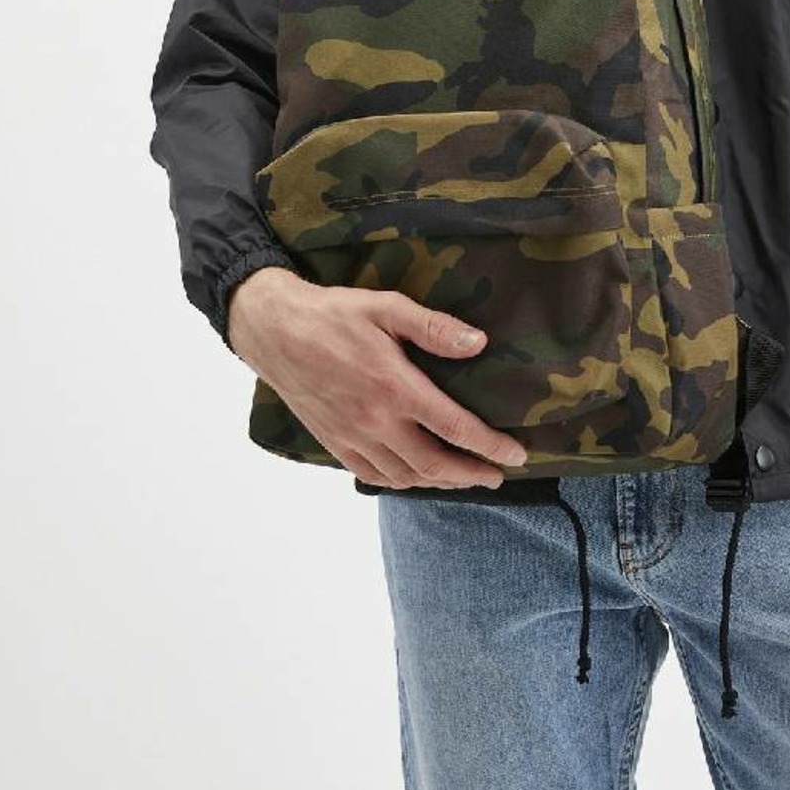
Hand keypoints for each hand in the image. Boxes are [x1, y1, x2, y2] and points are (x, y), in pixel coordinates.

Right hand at [226, 270, 528, 488]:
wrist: (273, 330)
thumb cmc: (332, 314)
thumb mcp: (386, 307)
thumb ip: (433, 327)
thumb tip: (478, 343)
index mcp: (396, 388)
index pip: (456, 428)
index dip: (490, 446)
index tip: (516, 454)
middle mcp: (376, 421)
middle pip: (435, 464)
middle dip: (472, 474)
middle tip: (497, 475)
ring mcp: (353, 437)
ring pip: (405, 475)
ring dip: (440, 482)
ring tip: (464, 478)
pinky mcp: (334, 442)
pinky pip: (373, 475)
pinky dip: (400, 482)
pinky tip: (415, 477)